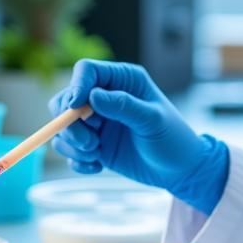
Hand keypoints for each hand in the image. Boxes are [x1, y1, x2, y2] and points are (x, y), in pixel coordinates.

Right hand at [48, 59, 227, 214]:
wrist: (179, 171)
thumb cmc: (172, 139)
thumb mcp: (152, 120)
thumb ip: (124, 106)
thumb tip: (92, 96)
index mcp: (122, 80)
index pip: (86, 71)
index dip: (76, 86)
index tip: (75, 107)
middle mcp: (104, 98)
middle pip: (65, 100)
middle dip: (69, 123)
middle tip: (89, 143)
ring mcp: (96, 122)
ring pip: (63, 127)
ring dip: (73, 144)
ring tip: (97, 155)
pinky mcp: (93, 145)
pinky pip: (69, 150)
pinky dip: (77, 160)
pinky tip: (98, 167)